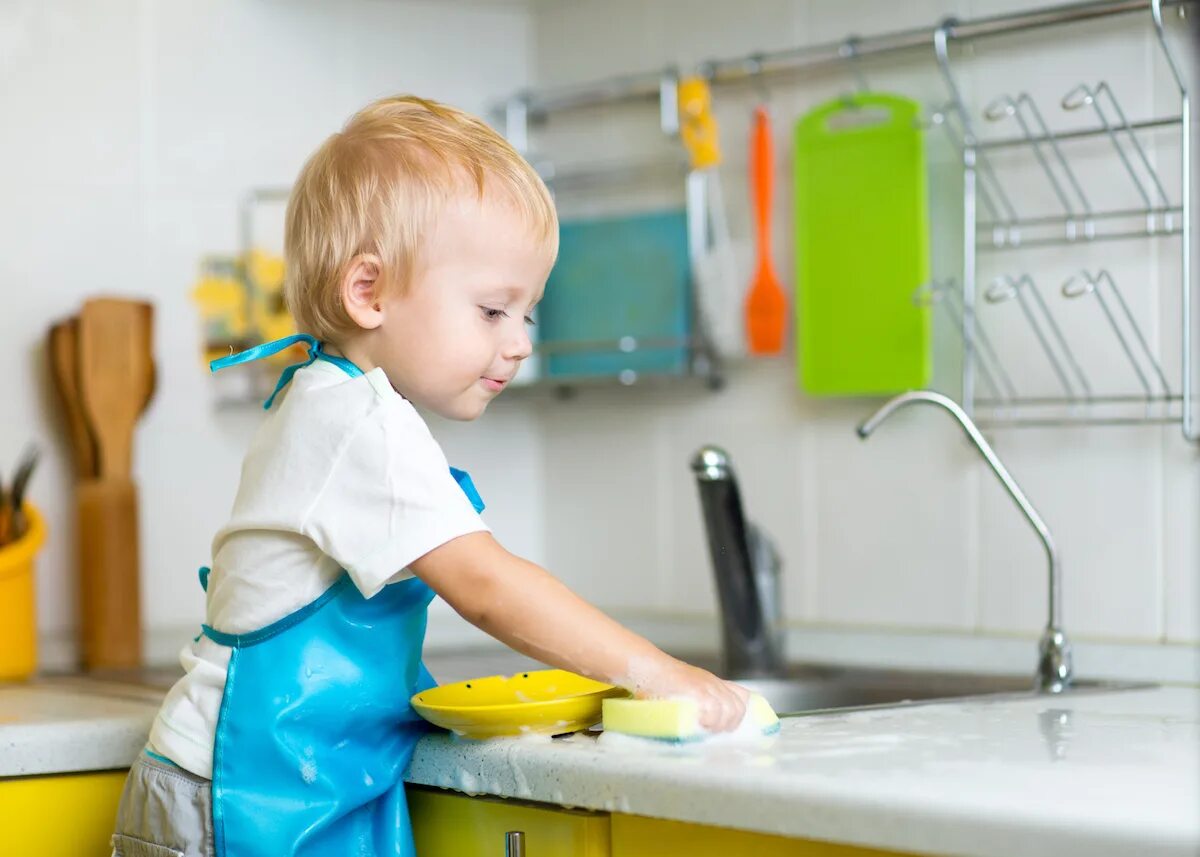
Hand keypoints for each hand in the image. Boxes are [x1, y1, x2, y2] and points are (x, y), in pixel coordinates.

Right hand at [631, 657, 749, 732]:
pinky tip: (698, 723)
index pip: (741, 698)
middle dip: (728, 724)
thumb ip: (695, 701)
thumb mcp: (683, 688)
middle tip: (710, 730)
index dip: (737, 715)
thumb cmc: (657, 681)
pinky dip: (710, 720)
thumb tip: (697, 725)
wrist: (645, 665)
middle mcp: (713, 683)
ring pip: (730, 710)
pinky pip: (715, 709)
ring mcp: (706, 685)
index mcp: (712, 683)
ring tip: (703, 728)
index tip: (725, 726)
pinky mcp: (697, 689)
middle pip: (738, 708)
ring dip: (719, 724)